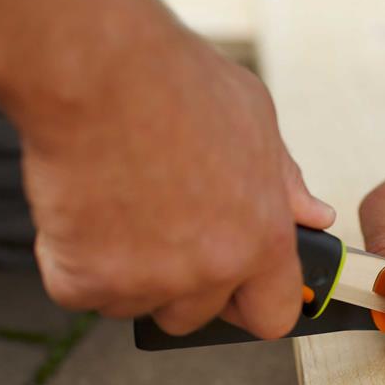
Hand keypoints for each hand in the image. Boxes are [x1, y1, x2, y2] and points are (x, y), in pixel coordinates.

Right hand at [0, 0, 333, 337]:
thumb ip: (285, 184)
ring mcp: (148, 281)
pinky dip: (71, 261)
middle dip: (178, 285)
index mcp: (262, 241)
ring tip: (117, 205)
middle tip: (158, 230)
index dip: (252, 305)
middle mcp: (211, 271)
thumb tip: (313, 216)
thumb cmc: (177, 83)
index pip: (273, 316)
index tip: (236, 295)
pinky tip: (80, 210)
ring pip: (133, 304)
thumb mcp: (257, 122)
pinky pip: (79, 292)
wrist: (97, 68)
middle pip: (194, 317)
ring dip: (122, 272)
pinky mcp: (85, 279)